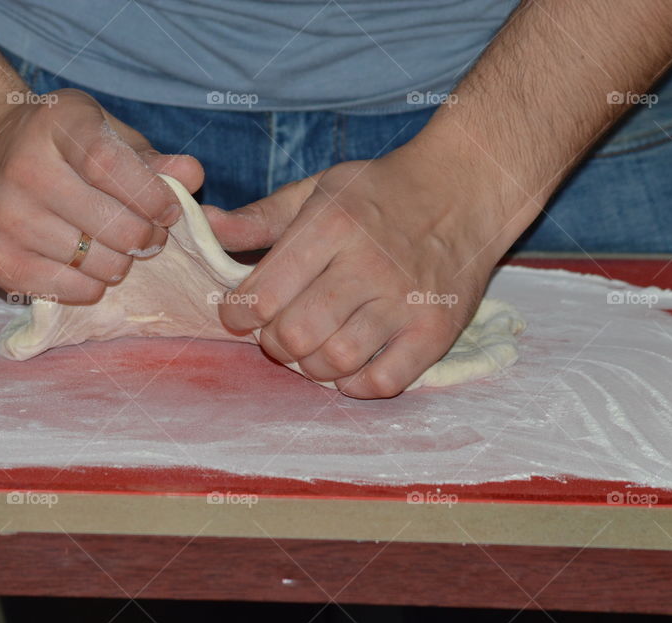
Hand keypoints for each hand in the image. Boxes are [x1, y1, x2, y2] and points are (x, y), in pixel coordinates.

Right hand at [0, 89, 202, 302]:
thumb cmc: (57, 143)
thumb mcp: (103, 131)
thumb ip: (150, 158)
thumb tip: (192, 177)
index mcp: (57, 127)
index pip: (112, 167)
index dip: (152, 196)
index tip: (170, 211)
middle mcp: (24, 171)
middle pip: (114, 226)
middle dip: (147, 237)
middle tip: (148, 234)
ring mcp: (7, 220)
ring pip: (100, 264)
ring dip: (122, 262)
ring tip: (116, 246)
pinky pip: (75, 290)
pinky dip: (95, 283)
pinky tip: (87, 261)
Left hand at [205, 141, 514, 397]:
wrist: (466, 187)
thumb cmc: (382, 191)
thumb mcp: (318, 190)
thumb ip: (260, 217)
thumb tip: (206, 225)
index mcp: (331, 227)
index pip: (263, 294)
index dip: (238, 314)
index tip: (241, 314)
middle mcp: (367, 265)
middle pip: (295, 335)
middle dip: (272, 344)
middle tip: (278, 334)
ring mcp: (406, 301)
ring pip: (336, 361)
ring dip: (310, 367)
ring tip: (312, 349)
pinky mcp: (437, 329)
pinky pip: (386, 381)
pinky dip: (357, 386)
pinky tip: (348, 369)